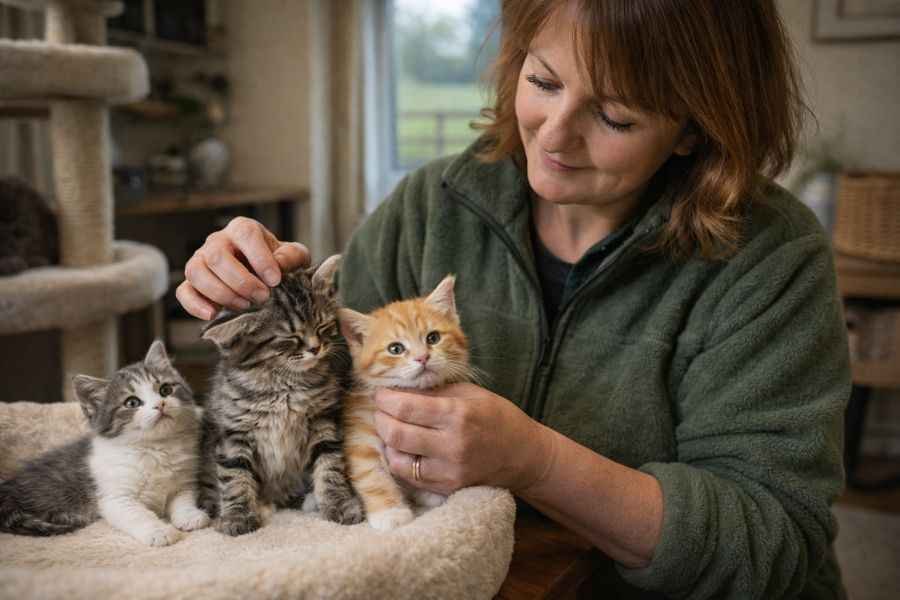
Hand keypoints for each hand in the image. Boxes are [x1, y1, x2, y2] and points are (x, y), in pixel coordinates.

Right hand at [176, 217, 309, 318]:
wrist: (266, 277)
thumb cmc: (279, 263)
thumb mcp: (294, 256)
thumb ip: (292, 256)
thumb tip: (279, 263)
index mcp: (243, 229)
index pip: (245, 234)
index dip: (260, 258)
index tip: (275, 281)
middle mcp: (218, 241)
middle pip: (217, 256)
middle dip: (241, 282)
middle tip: (262, 297)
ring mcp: (201, 260)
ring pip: (196, 272)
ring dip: (221, 293)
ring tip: (245, 305)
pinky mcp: (192, 282)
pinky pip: (183, 291)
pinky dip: (194, 304)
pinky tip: (213, 314)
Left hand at [374, 383, 553, 494]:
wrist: (524, 455)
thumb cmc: (497, 417)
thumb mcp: (469, 394)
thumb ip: (433, 392)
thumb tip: (397, 390)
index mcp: (458, 415)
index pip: (406, 408)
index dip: (385, 399)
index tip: (381, 393)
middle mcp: (452, 445)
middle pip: (396, 434)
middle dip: (381, 419)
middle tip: (381, 410)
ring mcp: (448, 471)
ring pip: (397, 459)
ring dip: (387, 441)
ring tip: (391, 428)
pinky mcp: (446, 488)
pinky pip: (408, 476)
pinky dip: (399, 460)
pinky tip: (403, 448)